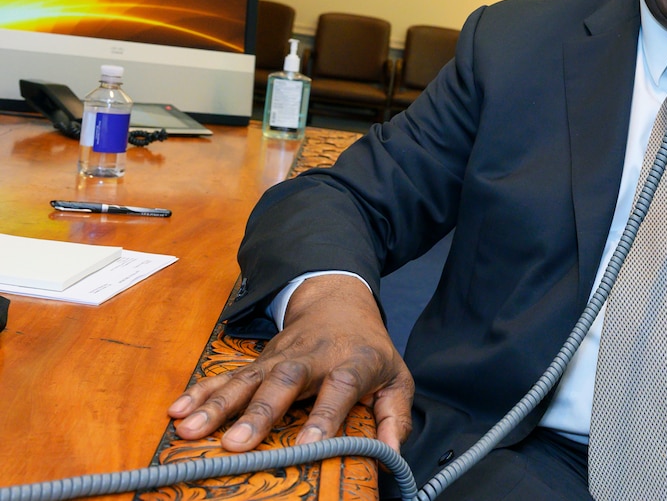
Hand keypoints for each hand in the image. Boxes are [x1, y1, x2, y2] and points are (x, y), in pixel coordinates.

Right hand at [168, 274, 413, 452]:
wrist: (339, 301)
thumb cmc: (369, 349)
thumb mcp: (396, 378)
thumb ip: (395, 416)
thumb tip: (391, 455)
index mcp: (353, 362)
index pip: (339, 388)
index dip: (325, 417)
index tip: (308, 445)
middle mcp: (313, 356)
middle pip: (285, 381)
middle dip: (259, 412)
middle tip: (236, 444)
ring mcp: (282, 357)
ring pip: (249, 378)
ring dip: (218, 404)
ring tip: (190, 429)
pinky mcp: (260, 360)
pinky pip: (227, 374)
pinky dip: (201, 391)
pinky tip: (178, 409)